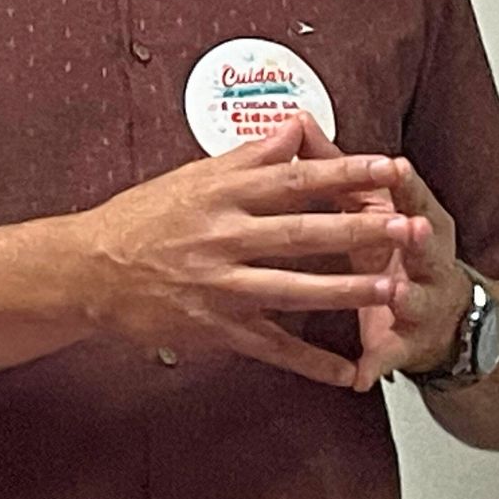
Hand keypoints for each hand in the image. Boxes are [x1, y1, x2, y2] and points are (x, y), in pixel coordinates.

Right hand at [77, 114, 418, 388]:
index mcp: (221, 193)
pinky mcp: (215, 327)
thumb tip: (295, 127)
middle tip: (407, 226)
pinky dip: (310, 362)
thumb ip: (249, 156)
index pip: (294, 178)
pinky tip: (348, 371)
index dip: (345, 172)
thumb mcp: (192, 175)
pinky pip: (271, 347)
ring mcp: (220, 285)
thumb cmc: (142, 216)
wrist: (91, 268)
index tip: (388, 167)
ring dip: (345, 290)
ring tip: (390, 287)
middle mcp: (223, 236)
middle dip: (359, 229)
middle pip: (302, 232)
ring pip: (293, 289)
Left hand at [292, 127, 469, 392]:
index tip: (396, 166)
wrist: (437, 313)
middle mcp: (425, 257)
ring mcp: (421, 301)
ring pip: (415, 297)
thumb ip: (333, 164)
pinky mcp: (407, 343)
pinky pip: (391, 354)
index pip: (412, 194)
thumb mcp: (369, 201)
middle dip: (418, 236)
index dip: (405, 182)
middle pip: (424, 243)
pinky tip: (361, 373)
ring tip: (395, 292)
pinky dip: (377, 362)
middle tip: (411, 227)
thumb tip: (298, 122)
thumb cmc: (392, 242)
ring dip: (406, 295)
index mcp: (416, 216)